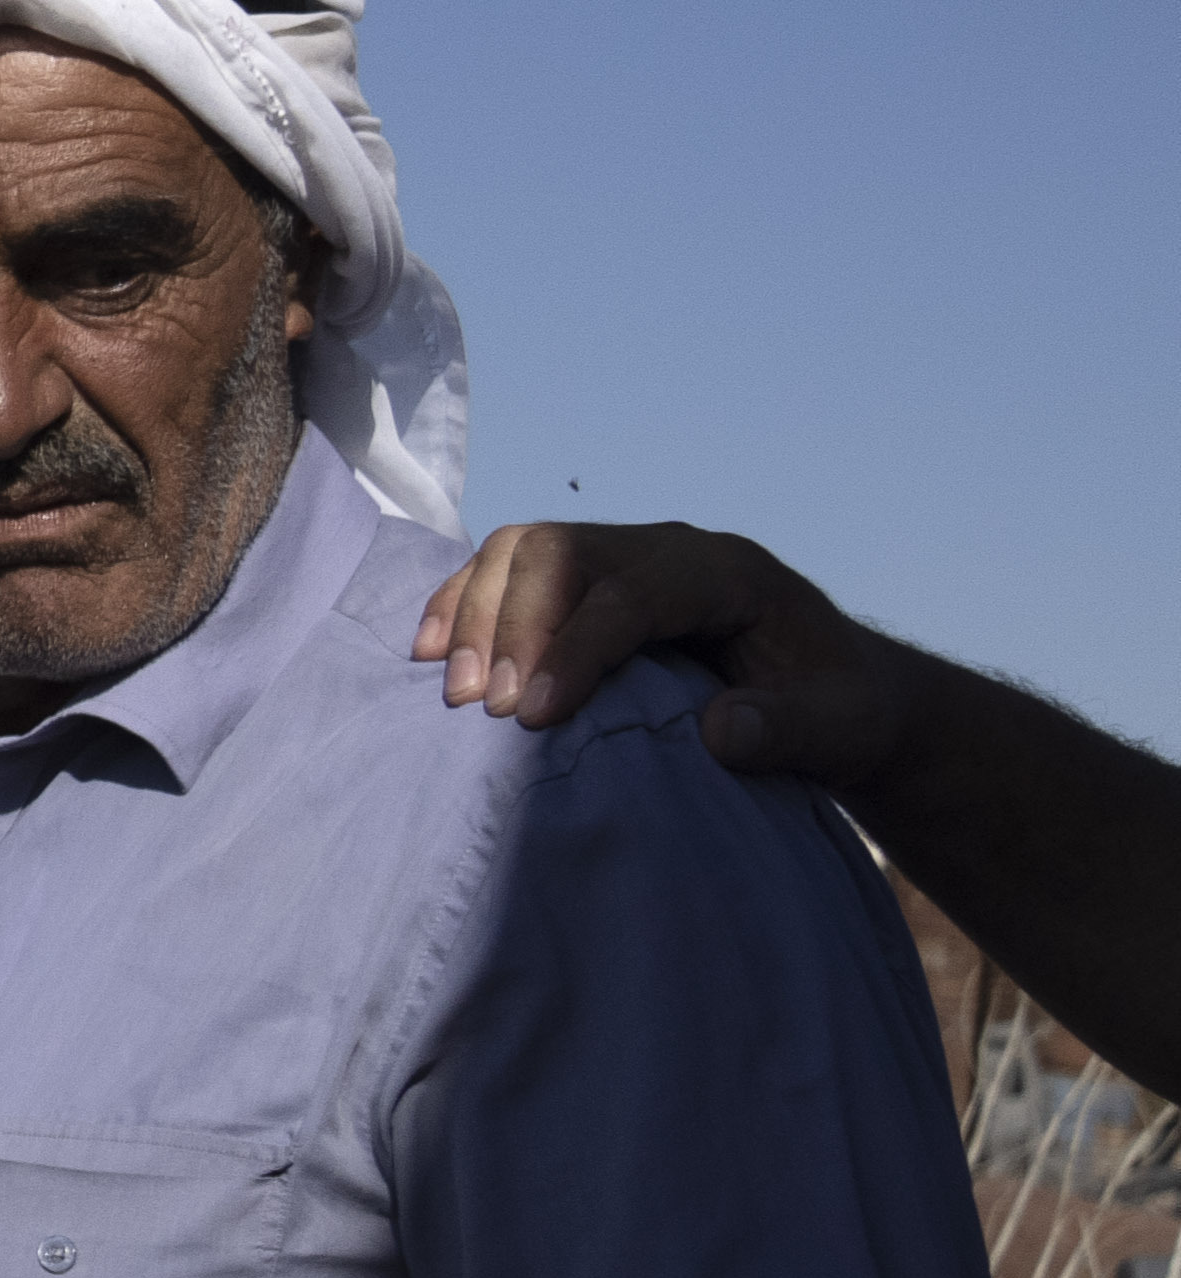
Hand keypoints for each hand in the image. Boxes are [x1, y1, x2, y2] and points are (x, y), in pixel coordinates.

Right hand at [418, 519, 921, 787]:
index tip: (531, 718)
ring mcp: (621, 556)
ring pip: (519, 551)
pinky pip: (505, 572)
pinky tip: (431, 657)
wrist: (837, 688)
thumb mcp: (845, 728)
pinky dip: (460, 606)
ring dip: (473, 613)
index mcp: (728, 573)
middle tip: (483, 705)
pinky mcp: (584, 582)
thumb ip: (794, 729)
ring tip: (453, 689)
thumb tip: (720, 729)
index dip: (575, 647)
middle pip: (560, 551)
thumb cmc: (840, 709)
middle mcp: (667, 549)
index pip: (632, 591)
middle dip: (510, 624)